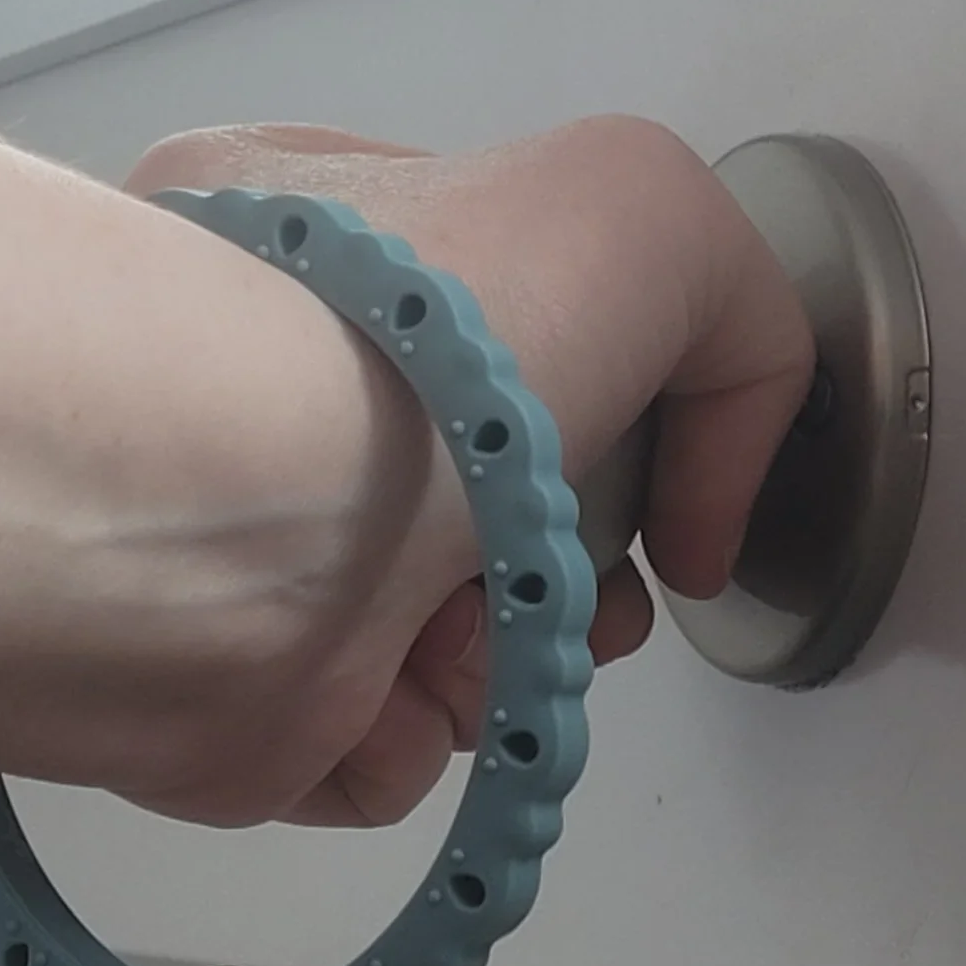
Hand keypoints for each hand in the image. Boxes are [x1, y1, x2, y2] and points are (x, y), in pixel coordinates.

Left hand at [120, 119, 812, 826]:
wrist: (232, 508)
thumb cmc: (408, 343)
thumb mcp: (644, 216)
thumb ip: (733, 314)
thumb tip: (697, 506)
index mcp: (348, 250)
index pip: (511, 326)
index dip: (615, 412)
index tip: (646, 474)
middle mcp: (297, 398)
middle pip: (502, 510)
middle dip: (577, 566)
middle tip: (581, 583)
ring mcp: (271, 555)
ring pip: (455, 643)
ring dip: (508, 659)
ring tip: (474, 635)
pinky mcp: (249, 699)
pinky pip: (383, 749)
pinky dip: (417, 738)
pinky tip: (392, 692)